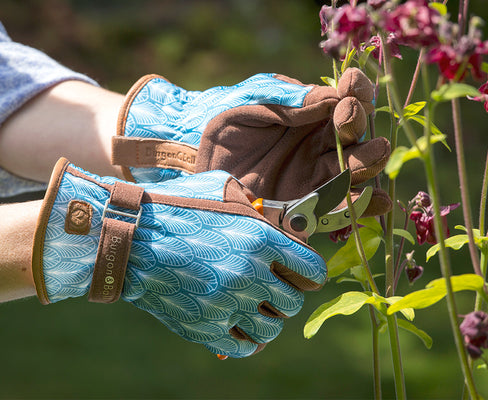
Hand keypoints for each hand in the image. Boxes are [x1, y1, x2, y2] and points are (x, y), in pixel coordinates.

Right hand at [32, 158, 326, 357]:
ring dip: (267, 318)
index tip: (302, 275)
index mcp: (260, 239)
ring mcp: (226, 305)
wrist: (128, 236)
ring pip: (273, 329)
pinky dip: (248, 339)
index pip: (312, 272)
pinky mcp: (204, 328)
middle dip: (286, 295)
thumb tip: (278, 222)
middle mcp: (249, 274)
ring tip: (254, 307)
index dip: (310, 274)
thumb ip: (255, 205)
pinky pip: (244, 348)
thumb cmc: (174, 206)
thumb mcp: (220, 187)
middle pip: (293, 303)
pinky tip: (239, 325)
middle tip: (271, 288)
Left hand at [112, 68, 389, 216]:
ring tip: (371, 154)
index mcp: (313, 112)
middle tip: (345, 118)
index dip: (358, 91)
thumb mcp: (252, 101)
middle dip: (359, 125)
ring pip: (356, 171)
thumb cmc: (224, 122)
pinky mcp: (306, 207)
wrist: (192, 160)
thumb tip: (332, 96)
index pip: (349, 97)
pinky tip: (376, 202)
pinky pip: (340, 209)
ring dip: (368, 162)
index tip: (351, 85)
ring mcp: (316, 176)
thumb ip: (288, 99)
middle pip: (358, 135)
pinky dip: (362, 207)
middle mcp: (321, 143)